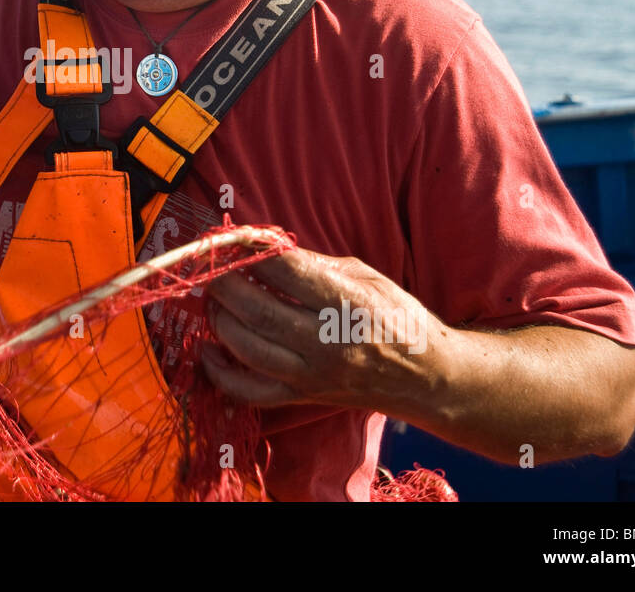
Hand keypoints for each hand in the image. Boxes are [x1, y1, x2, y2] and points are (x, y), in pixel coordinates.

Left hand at [200, 247, 448, 411]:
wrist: (426, 379)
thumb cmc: (398, 318)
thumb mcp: (369, 277)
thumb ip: (317, 264)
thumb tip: (267, 249)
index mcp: (348, 304)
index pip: (287, 272)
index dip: (254, 250)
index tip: (235, 237)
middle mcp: (327, 343)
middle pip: (259, 312)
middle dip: (225, 283)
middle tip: (212, 266)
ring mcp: (311, 375)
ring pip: (248, 350)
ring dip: (220, 319)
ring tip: (214, 298)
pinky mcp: (301, 398)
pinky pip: (250, 392)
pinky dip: (220, 374)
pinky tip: (209, 348)